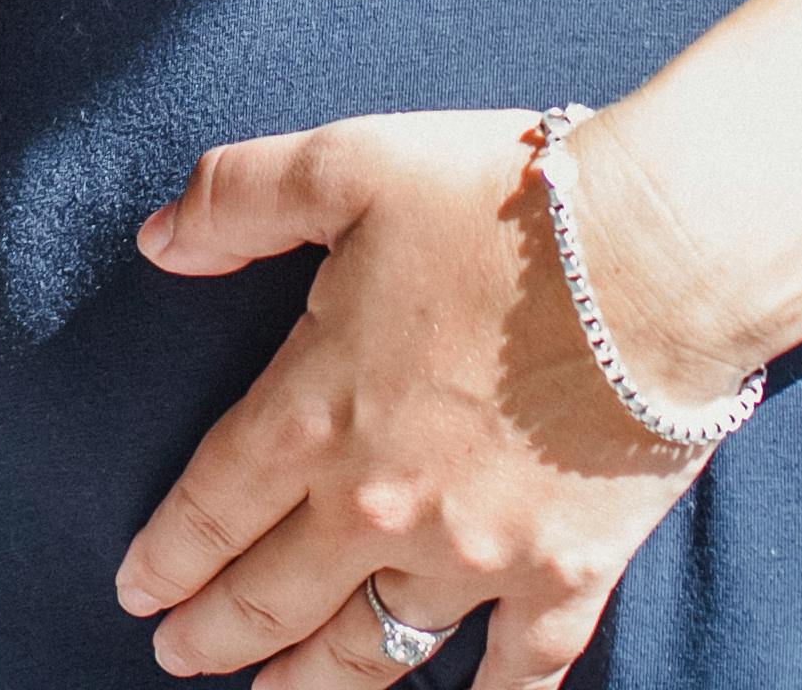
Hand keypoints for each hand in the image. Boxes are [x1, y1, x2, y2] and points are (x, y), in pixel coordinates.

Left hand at [116, 110, 708, 686]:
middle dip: (215, 635)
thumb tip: (157, 240)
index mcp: (314, 412)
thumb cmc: (505, 200)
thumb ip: (238, 196)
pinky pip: (514, 672)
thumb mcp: (348, 163)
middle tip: (179, 656)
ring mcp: (475, 553)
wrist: (665, 255)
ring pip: (373, 650)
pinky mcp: (565, 576)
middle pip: (272, 599)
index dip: (165, 559)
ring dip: (314, 684)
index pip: (212, 509)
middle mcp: (379, 506)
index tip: (136, 590)